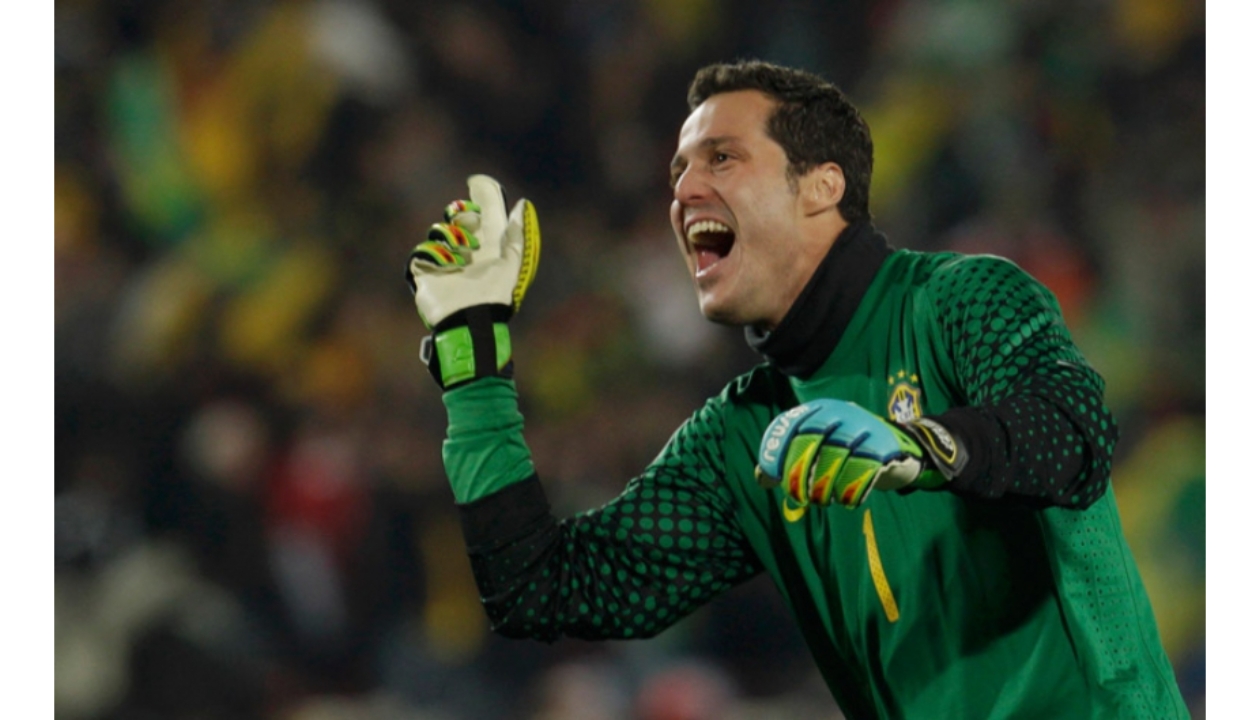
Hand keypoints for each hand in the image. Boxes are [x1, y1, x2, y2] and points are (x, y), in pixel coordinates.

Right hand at [405, 175, 540, 387]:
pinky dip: (434, 256)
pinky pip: (422, 251)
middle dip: (463, 215)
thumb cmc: (496, 293)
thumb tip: (522, 202)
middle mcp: (468, 249)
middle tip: (470, 224)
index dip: (483, 194)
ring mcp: (446, 259)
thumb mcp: (513, 260)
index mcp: (490, 244)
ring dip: (450, 240)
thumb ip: (517, 231)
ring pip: (439, 230)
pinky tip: (445, 268)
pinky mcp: (426, 271)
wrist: (470, 319)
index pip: (486, 211)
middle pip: (459, 215)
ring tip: (461, 259)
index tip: (476, 181)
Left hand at [756, 399, 943, 510]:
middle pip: (808, 443)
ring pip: (833, 461)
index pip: (789, 427)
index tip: (772, 477)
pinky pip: (861, 474)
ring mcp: (864, 428)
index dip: (776, 452)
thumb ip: (789, 457)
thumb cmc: (846, 451)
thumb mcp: (818, 447)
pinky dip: (851, 493)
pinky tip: (847, 500)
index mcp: (821, 409)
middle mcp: (841, 413)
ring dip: (824, 488)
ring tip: (822, 499)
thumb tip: (761, 477)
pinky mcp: (884, 448)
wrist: (897, 448)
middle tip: (798, 496)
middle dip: (798, 474)